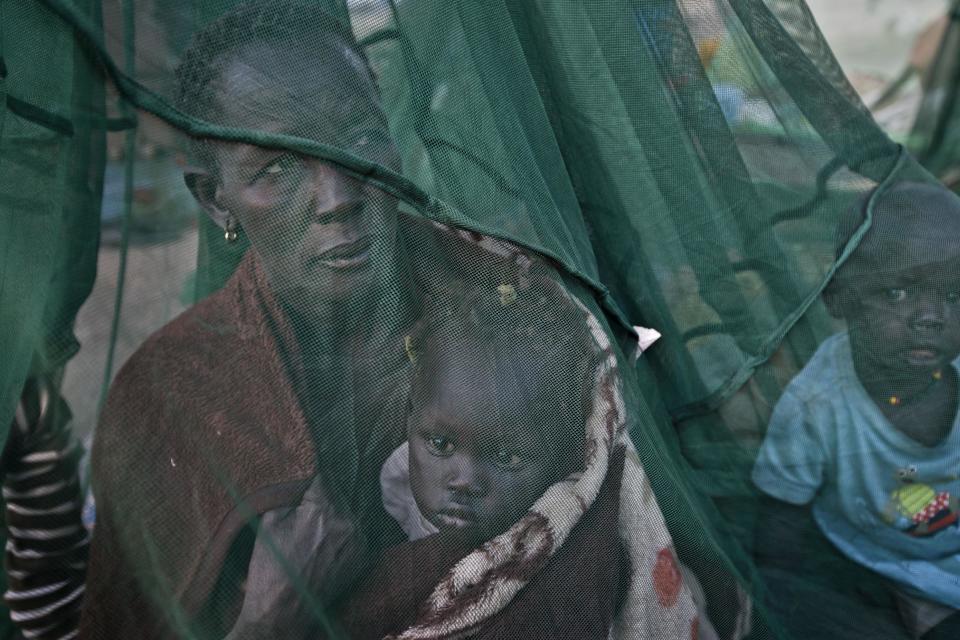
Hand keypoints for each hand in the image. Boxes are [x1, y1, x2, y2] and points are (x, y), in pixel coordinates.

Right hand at [226, 477, 367, 638]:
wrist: (283, 610)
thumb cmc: (271, 566)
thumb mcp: (271, 521)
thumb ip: (292, 498)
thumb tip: (304, 490)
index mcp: (323, 509)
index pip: (325, 478)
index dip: (313, 480)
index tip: (308, 484)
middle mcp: (346, 522)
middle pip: (338, 497)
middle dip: (324, 500)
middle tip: (308, 510)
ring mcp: (357, 541)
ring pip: (348, 515)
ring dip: (335, 517)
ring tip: (316, 531)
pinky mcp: (361, 558)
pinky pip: (353, 535)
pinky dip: (342, 535)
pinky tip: (325, 546)